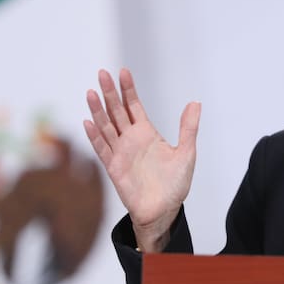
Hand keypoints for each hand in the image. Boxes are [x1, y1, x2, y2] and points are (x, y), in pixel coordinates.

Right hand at [84, 68, 200, 251]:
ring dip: (98, 110)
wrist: (164, 210)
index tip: (123, 72)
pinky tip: (88, 121)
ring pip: (106, 127)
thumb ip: (188, 128)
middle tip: (102, 73)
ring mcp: (120, 153)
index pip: (134, 106)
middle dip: (110, 93)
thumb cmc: (175, 184)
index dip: (128, 89)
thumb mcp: (186, 153)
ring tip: (92, 92)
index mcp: (147, 133)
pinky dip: (95, 136)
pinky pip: (102, 149)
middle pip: (117, 111)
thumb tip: (195, 103)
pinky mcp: (114, 168)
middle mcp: (131, 140)